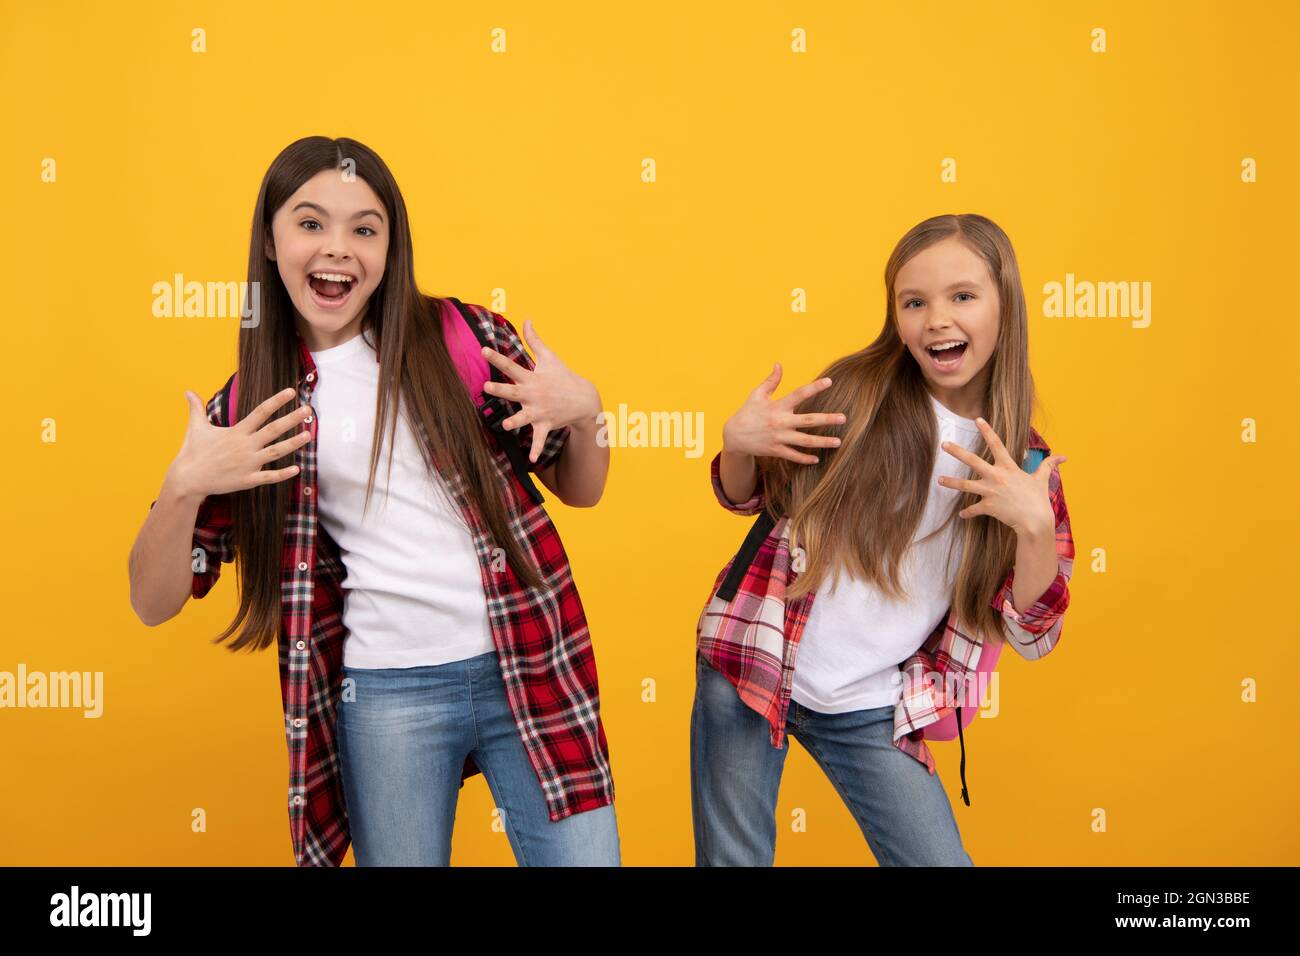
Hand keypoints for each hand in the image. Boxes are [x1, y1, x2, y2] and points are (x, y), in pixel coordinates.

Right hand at [166, 387, 311, 499]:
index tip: (291, 391)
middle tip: (308, 410)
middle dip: (291, 419)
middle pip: (273, 430)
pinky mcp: (247, 480)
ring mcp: (248, 463)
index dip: (276, 401)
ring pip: (276, 452)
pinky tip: (297, 468)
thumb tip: (187, 391)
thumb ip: (196, 408)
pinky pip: (269, 477)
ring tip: (309, 434)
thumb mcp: (195, 427)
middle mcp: (245, 446)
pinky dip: (283, 474)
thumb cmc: (192, 452)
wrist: (187, 479)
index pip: (260, 412)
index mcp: (236, 432)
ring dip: (293, 444)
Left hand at [480, 319, 600, 463]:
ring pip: (525, 417)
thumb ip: (534, 340)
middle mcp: (534, 394)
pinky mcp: (545, 424)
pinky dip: (536, 448)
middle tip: (487, 386)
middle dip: (501, 389)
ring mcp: (540, 411)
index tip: (483, 350)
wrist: (584, 399)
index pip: (511, 365)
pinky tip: (531, 458)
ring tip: (506, 425)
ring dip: (516, 421)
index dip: (496, 357)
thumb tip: (527, 319)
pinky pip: (539, 439)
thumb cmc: (562, 376)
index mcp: (532, 378)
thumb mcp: (550, 357)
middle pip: (514, 391)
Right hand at [721, 363, 845, 463]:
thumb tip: (779, 364)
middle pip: (808, 420)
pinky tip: (817, 458)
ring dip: (823, 442)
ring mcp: (779, 438)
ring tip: (839, 442)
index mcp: (777, 406)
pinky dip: (805, 459)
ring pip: (805, 441)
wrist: (733, 436)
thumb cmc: (747, 412)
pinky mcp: (776, 450)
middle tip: (843, 418)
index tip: (829, 382)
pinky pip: (793, 456)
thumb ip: (770, 381)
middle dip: (827, 419)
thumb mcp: (757, 395)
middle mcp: (780, 422)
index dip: (814, 387)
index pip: (798, 394)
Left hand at [937, 417, 1065, 535]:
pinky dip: (967, 513)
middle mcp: (996, 476)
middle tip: (943, 444)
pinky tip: (961, 515)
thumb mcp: (1042, 479)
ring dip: (951, 482)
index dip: (987, 430)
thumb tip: (1064, 457)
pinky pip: (973, 510)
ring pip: (965, 485)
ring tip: (939, 480)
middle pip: (972, 460)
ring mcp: (990, 491)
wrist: (1035, 520)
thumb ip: (1049, 465)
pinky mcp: (987, 506)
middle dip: (957, 451)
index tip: (977, 419)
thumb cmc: (1038, 499)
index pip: (996, 444)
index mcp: (1009, 467)